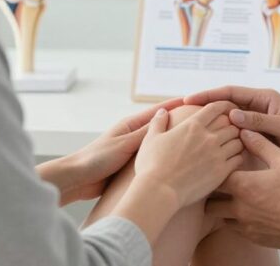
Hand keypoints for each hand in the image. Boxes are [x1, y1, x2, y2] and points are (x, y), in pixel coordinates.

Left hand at [37, 98, 182, 204]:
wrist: (79, 178)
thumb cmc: (97, 158)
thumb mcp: (125, 143)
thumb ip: (145, 133)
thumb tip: (165, 116)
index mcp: (131, 125)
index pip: (158, 111)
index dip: (176, 105)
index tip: (194, 101)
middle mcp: (134, 135)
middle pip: (161, 126)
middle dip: (179, 122)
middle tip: (200, 120)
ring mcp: (134, 150)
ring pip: (159, 143)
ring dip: (173, 141)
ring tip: (194, 140)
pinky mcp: (132, 165)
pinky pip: (152, 158)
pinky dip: (164, 157)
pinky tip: (177, 161)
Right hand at [135, 101, 244, 208]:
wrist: (158, 192)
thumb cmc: (151, 166)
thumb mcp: (151, 139)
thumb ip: (158, 122)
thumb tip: (162, 111)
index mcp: (192, 125)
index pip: (216, 107)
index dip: (223, 106)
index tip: (224, 111)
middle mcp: (208, 137)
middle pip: (231, 123)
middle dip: (231, 124)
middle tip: (228, 130)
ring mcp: (216, 154)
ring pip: (239, 140)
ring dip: (237, 140)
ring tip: (231, 145)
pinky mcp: (221, 171)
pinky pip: (239, 158)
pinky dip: (238, 156)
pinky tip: (231, 160)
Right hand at [183, 86, 279, 178]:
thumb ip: (259, 122)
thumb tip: (231, 115)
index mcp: (265, 98)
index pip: (230, 92)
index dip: (208, 95)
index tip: (188, 100)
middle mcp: (259, 108)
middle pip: (225, 104)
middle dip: (204, 107)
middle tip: (180, 114)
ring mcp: (258, 123)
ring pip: (229, 121)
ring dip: (212, 124)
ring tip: (188, 130)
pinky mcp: (260, 138)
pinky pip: (237, 136)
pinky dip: (224, 138)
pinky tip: (209, 147)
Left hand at [207, 130, 279, 250]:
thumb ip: (261, 144)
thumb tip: (244, 131)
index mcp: (243, 186)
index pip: (214, 177)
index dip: (214, 169)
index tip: (218, 164)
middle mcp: (240, 209)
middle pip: (210, 203)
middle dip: (212, 194)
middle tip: (220, 183)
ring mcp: (247, 226)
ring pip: (221, 219)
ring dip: (223, 209)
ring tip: (233, 198)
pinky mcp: (256, 239)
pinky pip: (237, 230)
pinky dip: (237, 221)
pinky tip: (250, 212)